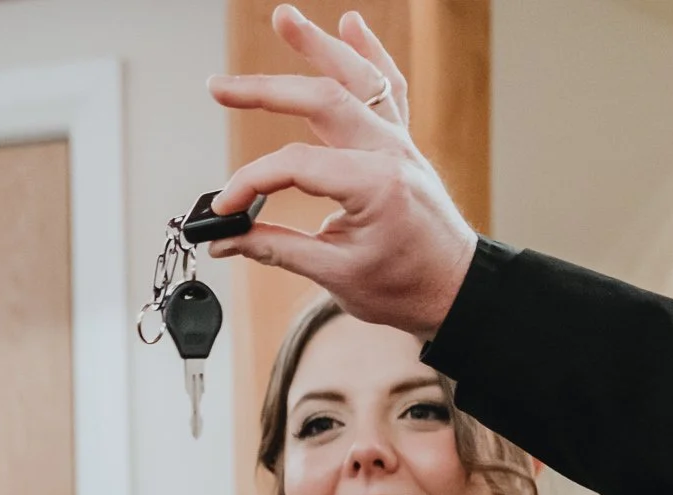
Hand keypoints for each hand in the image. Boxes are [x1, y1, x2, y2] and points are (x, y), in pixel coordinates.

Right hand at [204, 4, 477, 337]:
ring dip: (320, 46)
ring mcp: (399, 143)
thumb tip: (226, 240)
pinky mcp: (402, 144)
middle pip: (323, 101)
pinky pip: (388, 87)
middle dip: (265, 91)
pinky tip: (350, 25)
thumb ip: (274, 249)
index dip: (251, 184)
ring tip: (285, 18)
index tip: (225, 209)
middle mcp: (390, 153)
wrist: (453, 289)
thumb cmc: (405, 286)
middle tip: (219, 88)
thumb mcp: (334, 275)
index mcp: (375, 186)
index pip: (297, 166)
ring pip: (358, 79)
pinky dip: (370, 54)